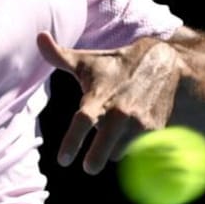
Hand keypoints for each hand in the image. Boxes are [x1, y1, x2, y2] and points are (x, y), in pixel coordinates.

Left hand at [37, 31, 181, 174]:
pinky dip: (132, 149)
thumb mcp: (88, 60)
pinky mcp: (156, 129)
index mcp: (99, 96)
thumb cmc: (117, 64)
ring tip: (112, 136)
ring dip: (113, 150)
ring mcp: (139, 122)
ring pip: (120, 151)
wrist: (165, 63)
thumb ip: (60, 56)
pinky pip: (139, 150)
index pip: (83, 120)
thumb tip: (39, 36)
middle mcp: (119, 111)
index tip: (62, 160)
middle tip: (89, 167)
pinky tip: (130, 140)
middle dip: (96, 159)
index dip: (72, 141)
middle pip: (105, 145)